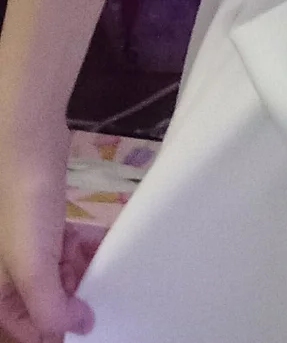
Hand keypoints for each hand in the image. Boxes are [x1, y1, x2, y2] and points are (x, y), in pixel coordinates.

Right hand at [0, 126, 94, 341]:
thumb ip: (51, 309)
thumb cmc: (22, 207)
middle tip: (98, 295)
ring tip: (101, 269)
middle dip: (70, 300)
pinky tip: (97, 245)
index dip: (54, 331)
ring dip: (79, 274)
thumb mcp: (33, 267)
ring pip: (54, 273)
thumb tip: (79, 328)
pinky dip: (79, 249)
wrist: (26, 138)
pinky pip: (61, 246)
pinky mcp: (39, 219)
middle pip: (40, 302)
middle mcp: (4, 268)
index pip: (22, 328)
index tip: (88, 325)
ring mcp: (21, 242)